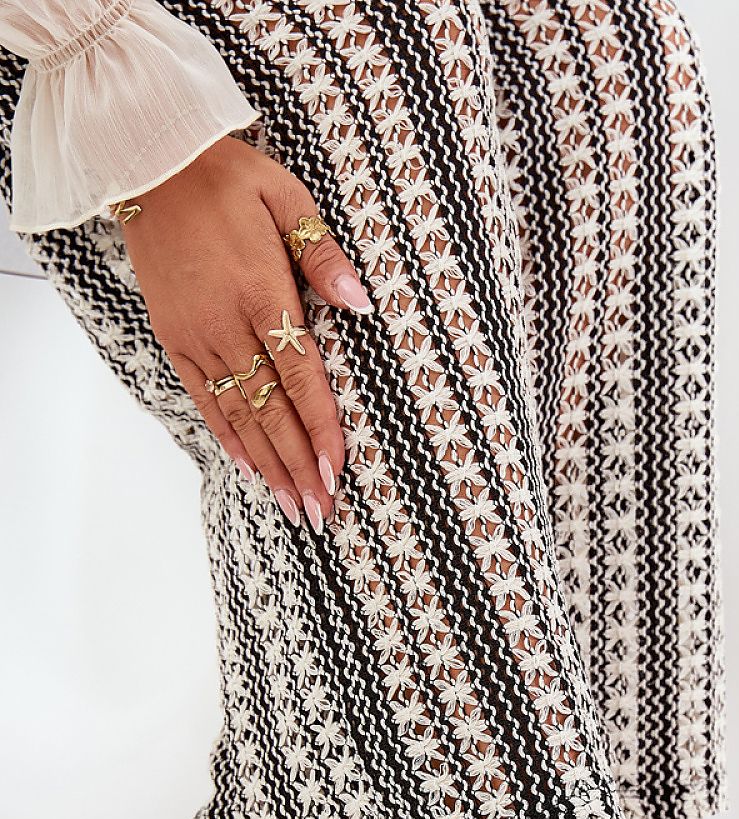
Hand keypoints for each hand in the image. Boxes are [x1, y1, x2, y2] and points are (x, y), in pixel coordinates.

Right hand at [119, 134, 372, 531]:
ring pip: (239, 414)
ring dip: (268, 464)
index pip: (301, 376)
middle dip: (298, 465)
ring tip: (291, 504)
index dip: (320, 429)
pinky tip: (248, 468)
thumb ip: (323, 255)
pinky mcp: (173, 338)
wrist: (150, 163)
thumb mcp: (287, 198)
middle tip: (320, 511)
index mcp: (261, 292)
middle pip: (271, 410)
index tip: (337, 471)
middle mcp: (226, 325)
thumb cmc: (228, 177)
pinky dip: (227, 436)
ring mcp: (196, 337)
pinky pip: (203, 398)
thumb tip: (362, 302)